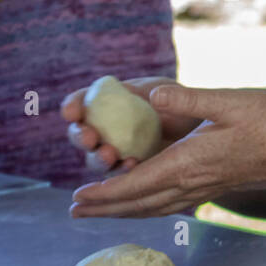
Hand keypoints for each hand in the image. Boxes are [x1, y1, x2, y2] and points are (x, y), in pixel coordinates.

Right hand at [62, 76, 194, 175]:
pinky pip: (119, 176)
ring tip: (110, 155)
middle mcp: (102, 128)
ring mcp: (114, 150)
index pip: (78, 104)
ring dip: (98, 159)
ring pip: (96, 160)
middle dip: (80, 137)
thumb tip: (155, 97)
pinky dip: (121, 174)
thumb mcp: (165, 89)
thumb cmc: (176, 98)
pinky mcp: (129, 170)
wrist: (194, 121)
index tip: (73, 112)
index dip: (71, 108)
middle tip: (91, 137)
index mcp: (103, 101)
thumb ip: (156, 92)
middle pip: (80, 135)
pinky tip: (131, 166)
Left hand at [68, 86, 265, 218]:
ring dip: (125, 211)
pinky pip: (173, 203)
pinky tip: (147, 204)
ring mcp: (206, 188)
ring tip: (101, 212)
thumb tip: (152, 97)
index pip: (137, 184)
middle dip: (106, 208)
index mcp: (189, 163)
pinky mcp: (217, 186)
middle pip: (140, 203)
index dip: (105, 192)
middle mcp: (194, 182)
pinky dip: (150, 207)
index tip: (78, 197)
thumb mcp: (230, 102)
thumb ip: (189, 100)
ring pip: (156, 207)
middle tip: (75, 212)